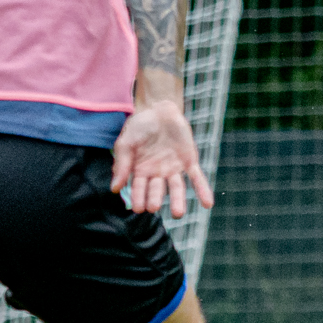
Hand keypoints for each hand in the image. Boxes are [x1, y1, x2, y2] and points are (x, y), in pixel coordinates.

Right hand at [111, 99, 213, 218]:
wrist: (159, 109)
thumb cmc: (138, 126)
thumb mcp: (125, 143)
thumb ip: (122, 164)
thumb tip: (114, 188)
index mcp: (140, 171)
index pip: (138, 188)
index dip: (138, 198)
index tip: (138, 208)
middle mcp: (157, 174)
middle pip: (156, 190)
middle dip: (155, 199)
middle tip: (153, 207)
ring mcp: (174, 169)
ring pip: (176, 188)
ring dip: (177, 201)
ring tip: (178, 213)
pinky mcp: (189, 161)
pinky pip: (196, 178)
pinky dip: (202, 190)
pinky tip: (207, 204)